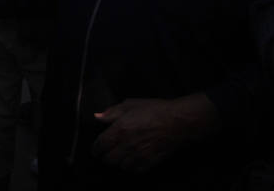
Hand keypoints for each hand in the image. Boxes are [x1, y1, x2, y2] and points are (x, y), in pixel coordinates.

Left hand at [91, 95, 219, 172]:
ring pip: (121, 166)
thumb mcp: (130, 104)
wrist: (178, 121)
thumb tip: (98, 117)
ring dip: (118, 162)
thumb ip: (112, 112)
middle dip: (105, 156)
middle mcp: (127, 145)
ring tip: (119, 157)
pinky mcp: (150, 162)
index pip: (100, 145)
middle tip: (106, 153)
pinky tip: (132, 160)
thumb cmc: (155, 110)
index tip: (95, 149)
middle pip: (109, 159)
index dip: (95, 148)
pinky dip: (131, 167)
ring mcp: (139, 155)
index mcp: (120, 129)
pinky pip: (135, 170)